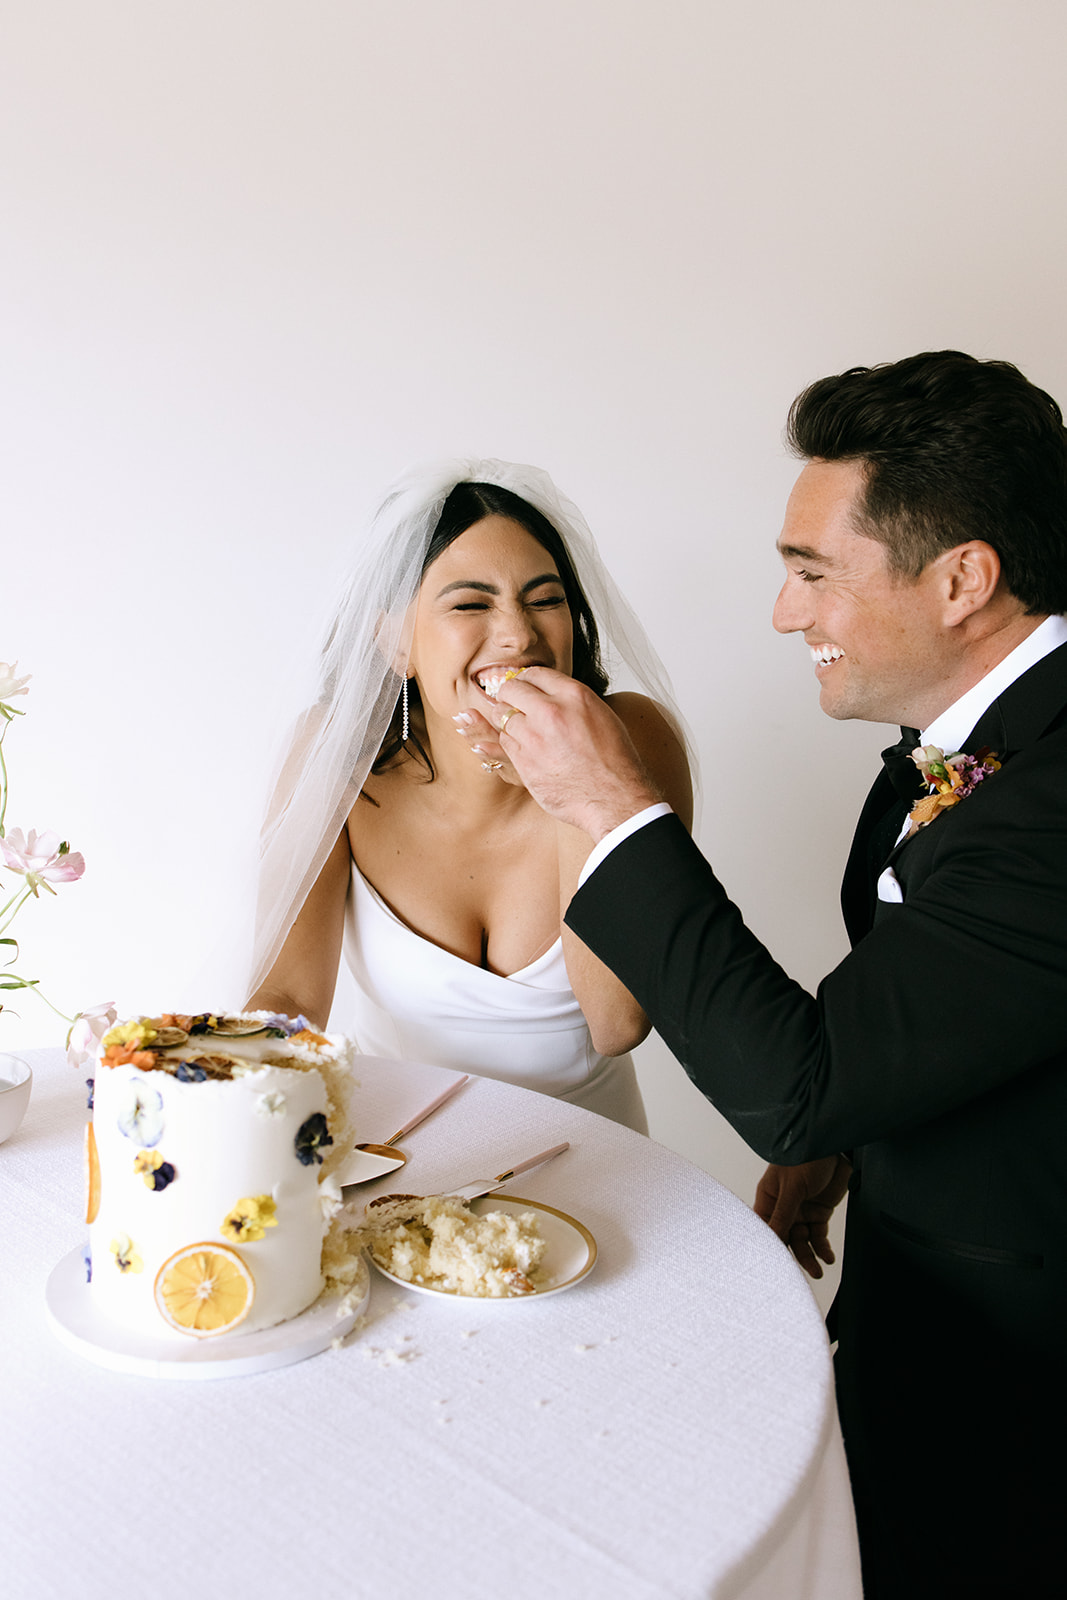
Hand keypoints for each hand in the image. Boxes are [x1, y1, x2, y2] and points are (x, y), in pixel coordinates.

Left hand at [453, 667, 659, 841]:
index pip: (535, 673)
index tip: (526, 689)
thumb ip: (571, 700)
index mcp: (574, 695)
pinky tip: (528, 750)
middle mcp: (551, 711)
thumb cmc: (614, 761)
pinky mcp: (523, 761)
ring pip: (502, 716)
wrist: (614, 798)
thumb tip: (548, 693)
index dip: (527, 681)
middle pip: (511, 689)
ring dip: (509, 722)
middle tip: (515, 706)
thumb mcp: (601, 715)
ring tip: (526, 732)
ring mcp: (534, 737)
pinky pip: (504, 742)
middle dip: (510, 696)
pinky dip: (512, 743)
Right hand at [753, 1155, 850, 1279]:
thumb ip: (784, 1214)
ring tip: (817, 1271)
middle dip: (792, 1256)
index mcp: (769, 1198)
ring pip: (803, 1241)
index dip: (768, 1245)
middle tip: (799, 1274)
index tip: (772, 1265)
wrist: (833, 1146)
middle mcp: (783, 1207)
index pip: (765, 1227)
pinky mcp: (819, 1213)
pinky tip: (827, 1258)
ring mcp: (802, 1211)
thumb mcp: (792, 1187)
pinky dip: (823, 1248)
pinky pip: (819, 1236)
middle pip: (785, 1238)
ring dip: (810, 1257)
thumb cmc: (805, 1156)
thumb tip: (773, 1238)